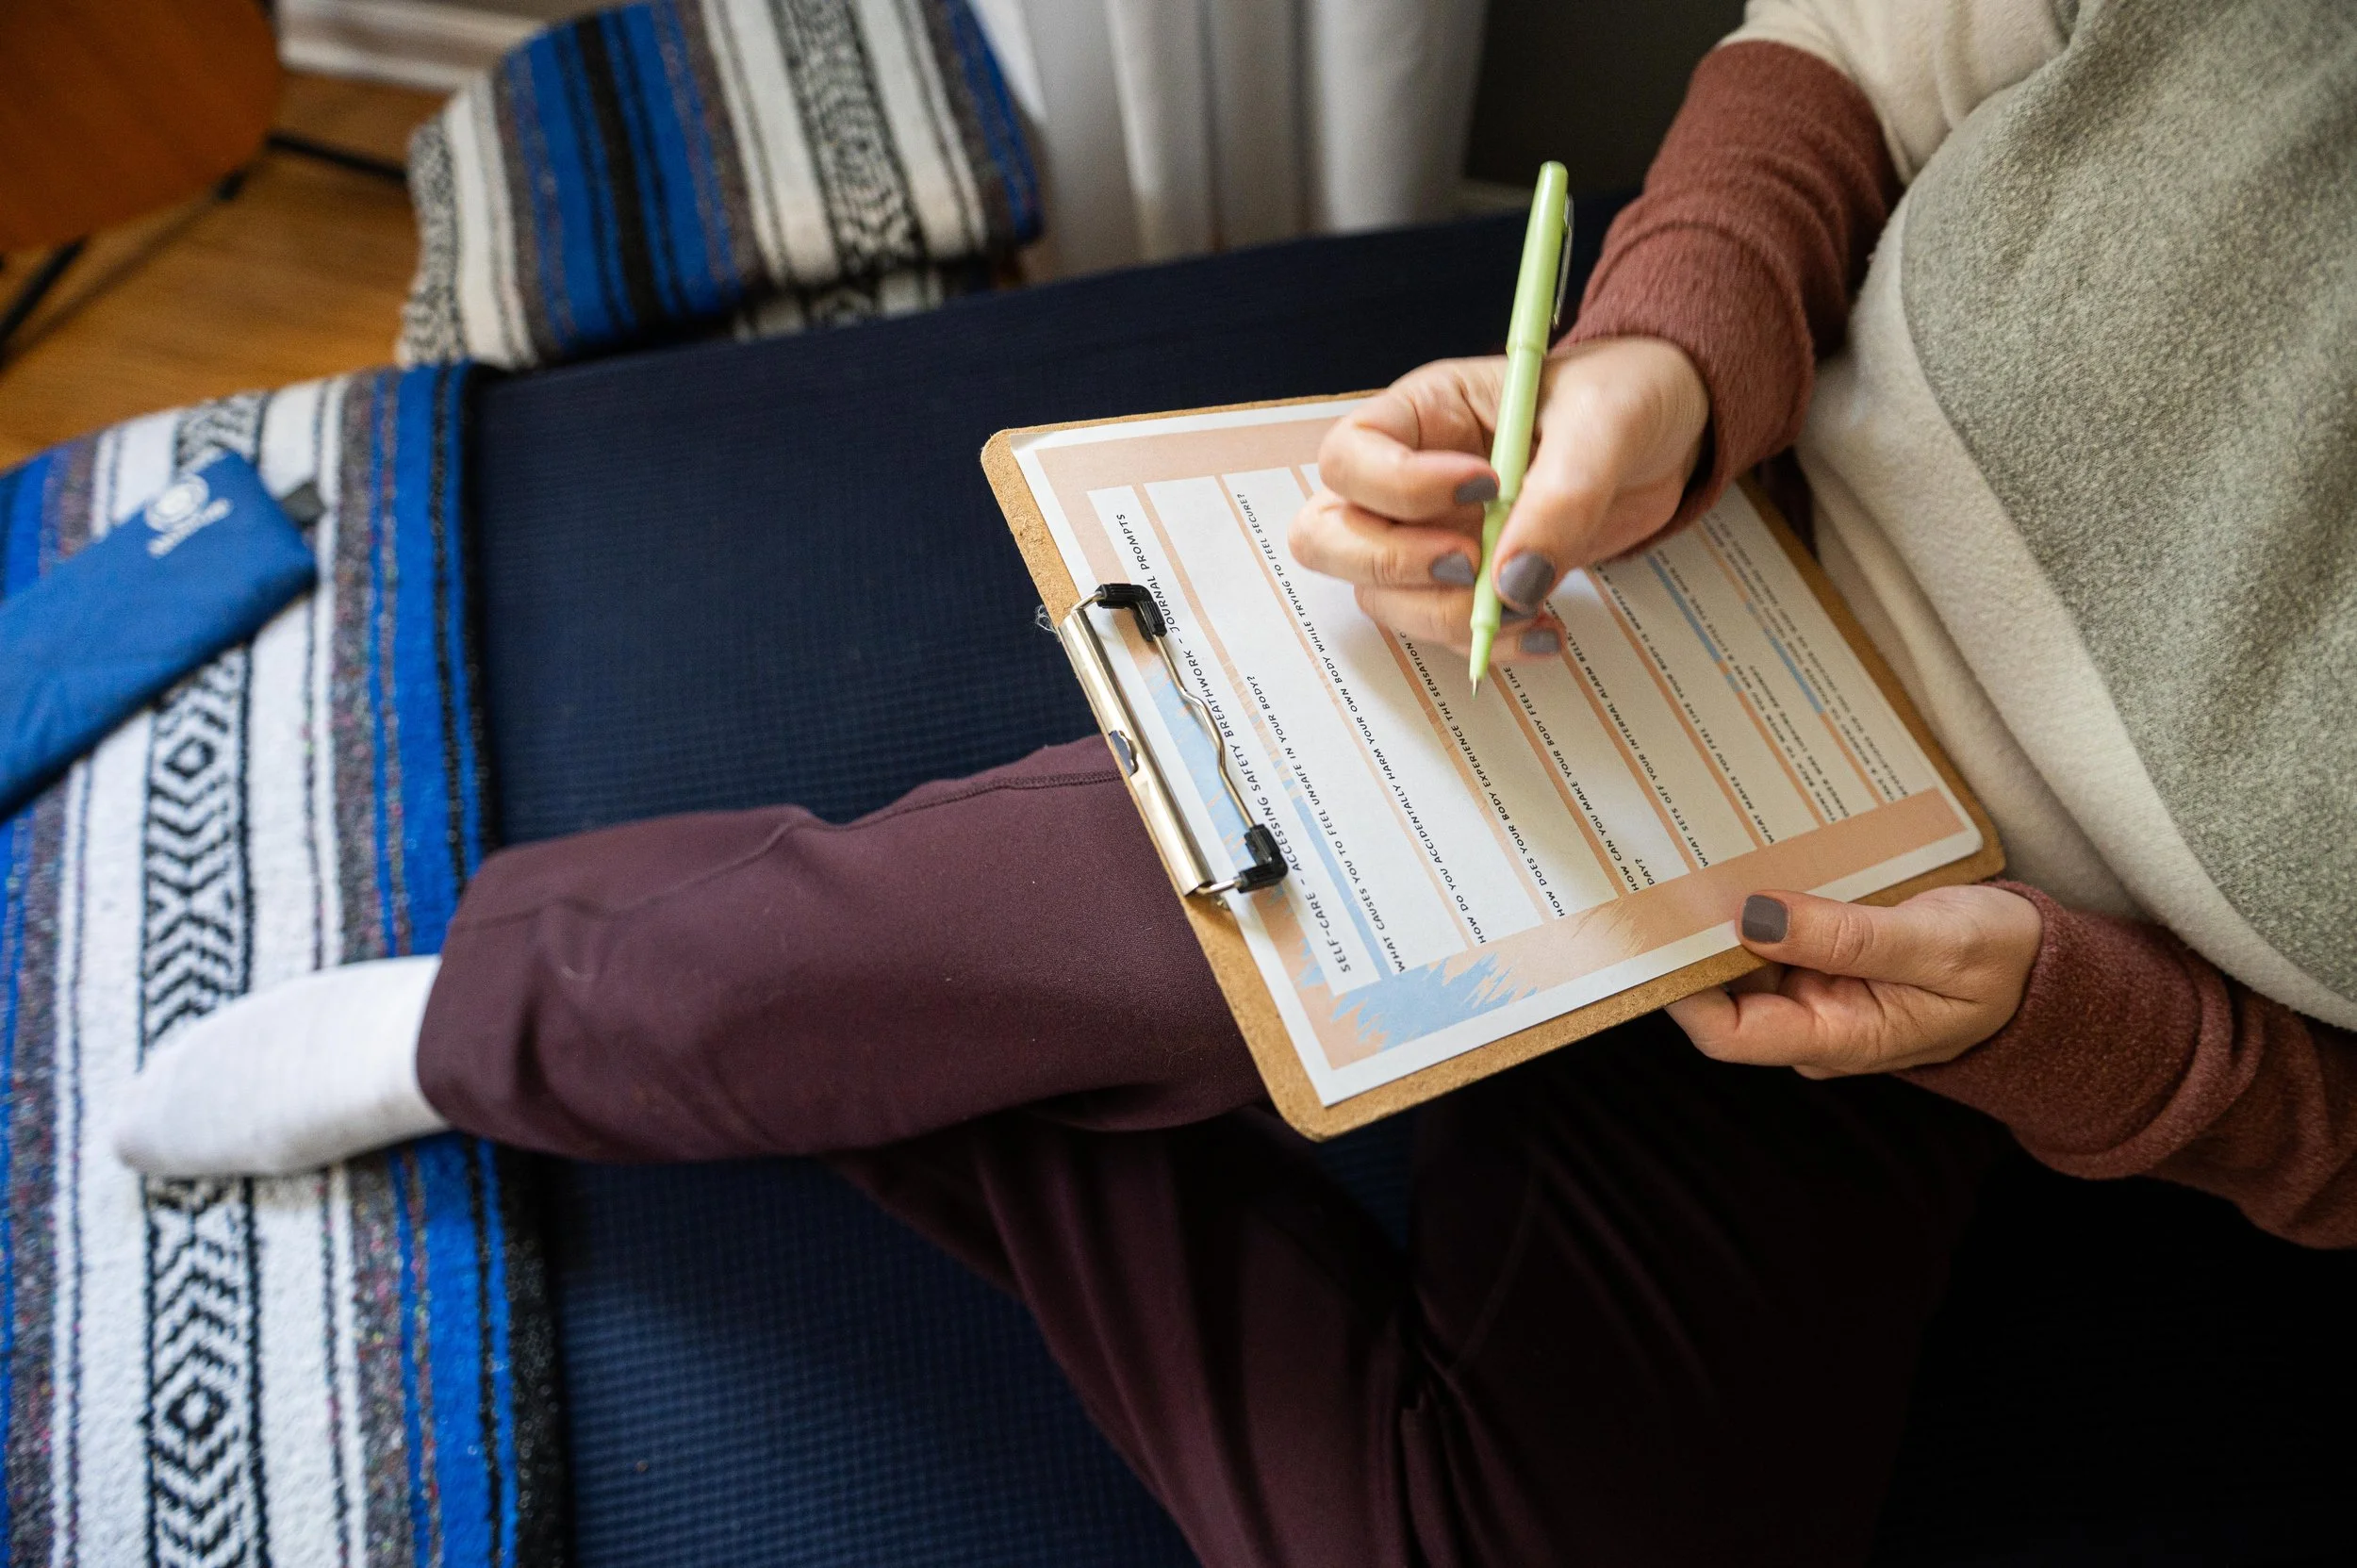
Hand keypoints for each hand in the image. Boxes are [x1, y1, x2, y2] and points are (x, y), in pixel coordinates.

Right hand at [1291, 336, 1708, 662]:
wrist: (1668, 435)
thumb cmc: (1622, 397)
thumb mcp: (1602, 424)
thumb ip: (1561, 496)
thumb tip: (1514, 583)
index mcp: (1421, 413)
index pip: (1349, 457)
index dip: (1397, 485)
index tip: (1485, 488)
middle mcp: (1406, 480)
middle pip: (1326, 537)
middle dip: (1387, 564)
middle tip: (1466, 565)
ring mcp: (1431, 536)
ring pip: (1379, 597)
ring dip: (1440, 617)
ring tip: (1526, 607)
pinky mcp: (1469, 583)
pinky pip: (1443, 629)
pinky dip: (1488, 643)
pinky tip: (1543, 630)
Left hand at [1667, 886, 2043, 1078]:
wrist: (2043, 964)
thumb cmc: (2002, 963)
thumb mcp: (1937, 944)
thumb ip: (1847, 937)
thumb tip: (1754, 917)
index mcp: (1837, 1038)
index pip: (1729, 1033)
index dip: (1683, 988)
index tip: (1664, 928)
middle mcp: (1812, 1022)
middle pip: (1721, 991)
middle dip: (1694, 940)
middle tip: (1670, 874)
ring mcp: (1814, 992)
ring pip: (1740, 957)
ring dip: (1720, 915)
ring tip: (1698, 857)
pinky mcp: (1822, 961)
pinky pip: (1770, 934)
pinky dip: (1754, 903)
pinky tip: (1743, 863)